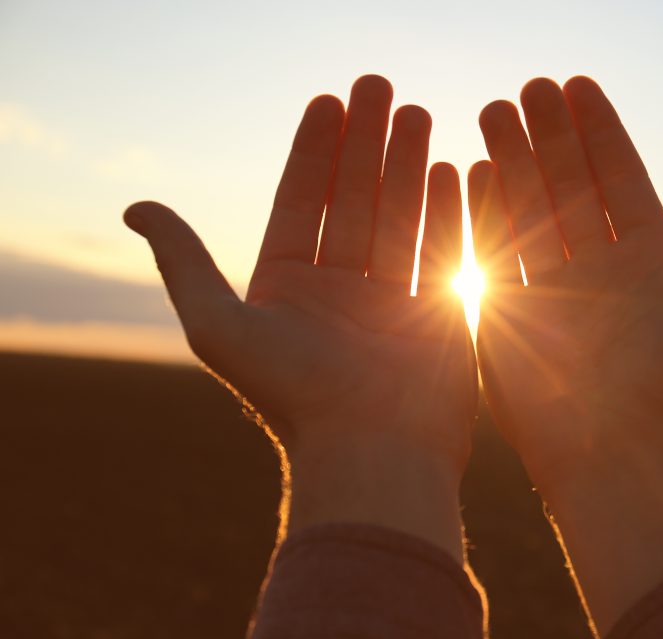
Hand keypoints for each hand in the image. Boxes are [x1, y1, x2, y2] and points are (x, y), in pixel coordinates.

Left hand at [124, 76, 474, 558]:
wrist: (374, 456)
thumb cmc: (294, 395)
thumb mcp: (217, 323)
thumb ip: (184, 261)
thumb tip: (137, 206)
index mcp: (289, 291)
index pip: (301, 204)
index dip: (313, 152)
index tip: (328, 103)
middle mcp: (339, 294)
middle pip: (354, 201)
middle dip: (367, 144)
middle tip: (379, 87)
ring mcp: (391, 304)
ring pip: (400, 219)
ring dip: (409, 165)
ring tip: (420, 112)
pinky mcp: (437, 318)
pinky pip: (441, 252)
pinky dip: (447, 210)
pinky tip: (452, 168)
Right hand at [470, 77, 662, 629]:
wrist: (617, 454)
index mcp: (646, 258)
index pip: (620, 178)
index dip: (600, 131)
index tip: (579, 85)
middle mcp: (597, 268)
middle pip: (570, 185)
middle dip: (549, 134)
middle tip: (531, 87)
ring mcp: (551, 290)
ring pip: (529, 211)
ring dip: (512, 159)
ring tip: (496, 110)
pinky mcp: (512, 316)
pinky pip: (496, 253)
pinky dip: (485, 212)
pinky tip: (474, 170)